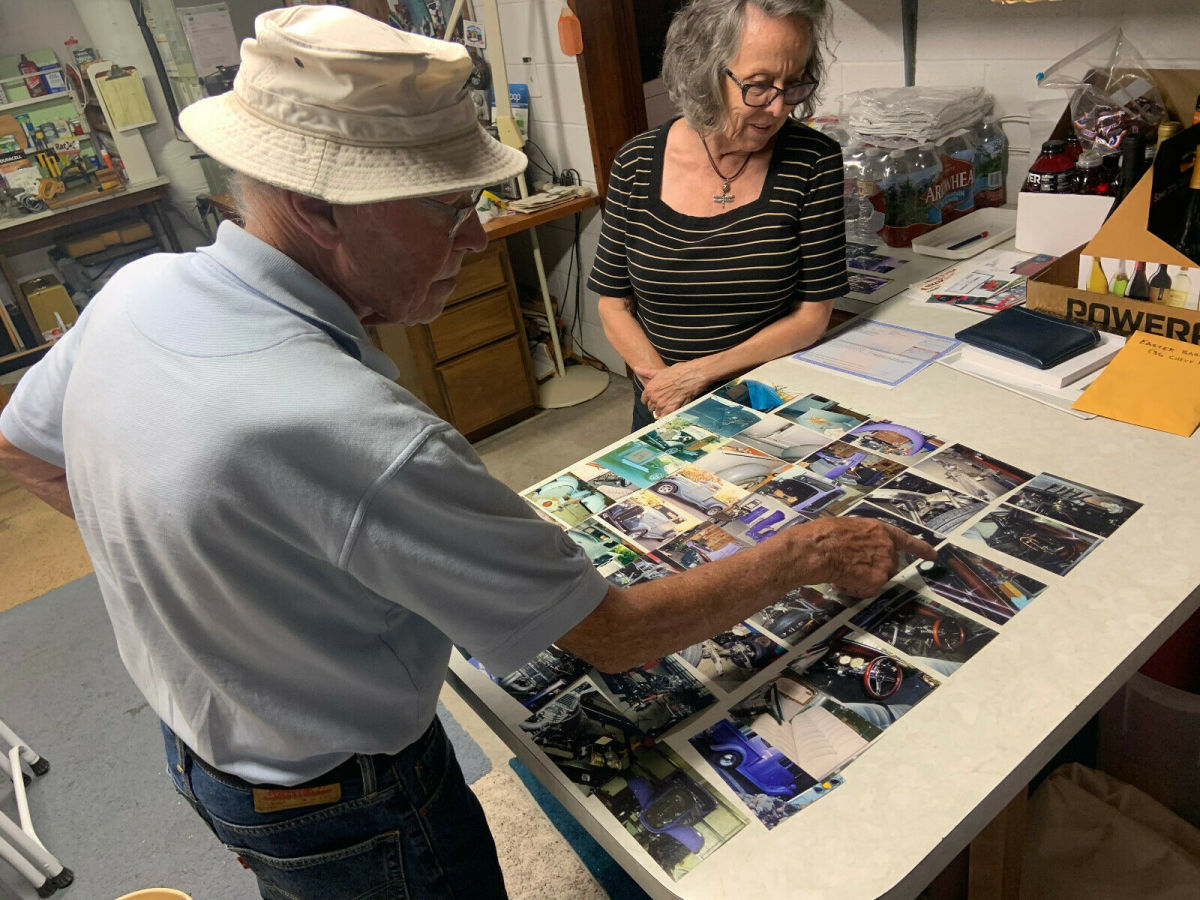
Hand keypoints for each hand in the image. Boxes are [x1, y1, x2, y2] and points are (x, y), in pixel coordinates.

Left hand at [634, 360, 709, 418]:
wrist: (691, 376)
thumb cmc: (678, 372)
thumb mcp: (660, 371)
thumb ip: (646, 372)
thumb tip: (636, 369)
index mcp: (650, 389)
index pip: (644, 400)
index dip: (650, 400)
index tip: (656, 399)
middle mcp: (654, 398)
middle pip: (651, 408)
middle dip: (657, 406)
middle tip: (665, 401)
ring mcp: (662, 405)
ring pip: (658, 413)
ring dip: (663, 411)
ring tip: (671, 406)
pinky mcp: (671, 410)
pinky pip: (665, 418)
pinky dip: (668, 417)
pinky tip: (672, 413)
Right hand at [795, 518, 935, 598]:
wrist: (818, 550)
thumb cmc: (823, 535)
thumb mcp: (846, 528)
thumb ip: (860, 538)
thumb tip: (855, 549)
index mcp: (879, 530)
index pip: (906, 540)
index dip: (920, 548)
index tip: (933, 555)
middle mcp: (887, 546)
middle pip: (888, 565)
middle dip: (872, 570)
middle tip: (849, 568)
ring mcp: (885, 564)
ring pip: (877, 580)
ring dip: (861, 580)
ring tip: (840, 573)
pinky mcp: (877, 581)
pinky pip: (867, 591)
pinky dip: (854, 590)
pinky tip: (841, 581)